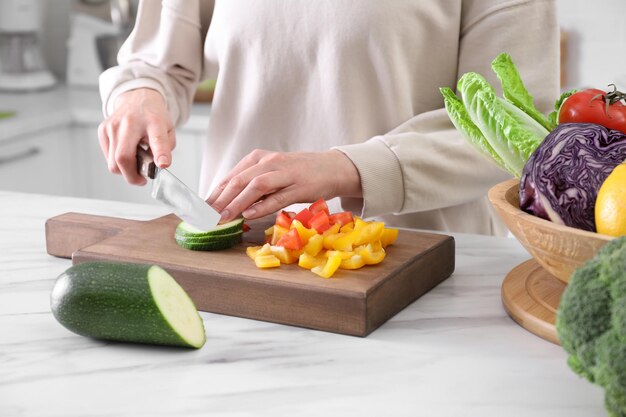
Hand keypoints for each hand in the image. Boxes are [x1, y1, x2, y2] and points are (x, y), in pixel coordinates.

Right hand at [97, 88, 175, 184]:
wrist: (136, 99)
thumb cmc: (153, 118)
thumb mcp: (168, 130)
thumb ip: (165, 149)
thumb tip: (155, 166)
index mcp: (153, 121)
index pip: (157, 139)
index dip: (160, 154)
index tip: (162, 165)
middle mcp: (130, 122)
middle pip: (123, 157)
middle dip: (132, 176)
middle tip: (141, 180)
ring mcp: (113, 125)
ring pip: (113, 162)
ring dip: (125, 170)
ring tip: (135, 163)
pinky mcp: (102, 130)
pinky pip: (108, 157)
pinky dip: (117, 162)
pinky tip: (126, 152)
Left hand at [207, 149, 361, 221]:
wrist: (332, 168)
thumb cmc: (298, 173)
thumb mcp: (272, 173)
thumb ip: (252, 184)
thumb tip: (226, 203)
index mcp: (259, 158)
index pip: (231, 177)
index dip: (214, 194)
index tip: (201, 209)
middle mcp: (269, 162)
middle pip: (239, 180)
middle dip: (220, 200)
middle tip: (207, 216)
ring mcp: (285, 173)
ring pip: (255, 187)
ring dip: (237, 203)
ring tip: (223, 217)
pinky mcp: (299, 186)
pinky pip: (277, 197)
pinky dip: (261, 206)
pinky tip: (249, 215)